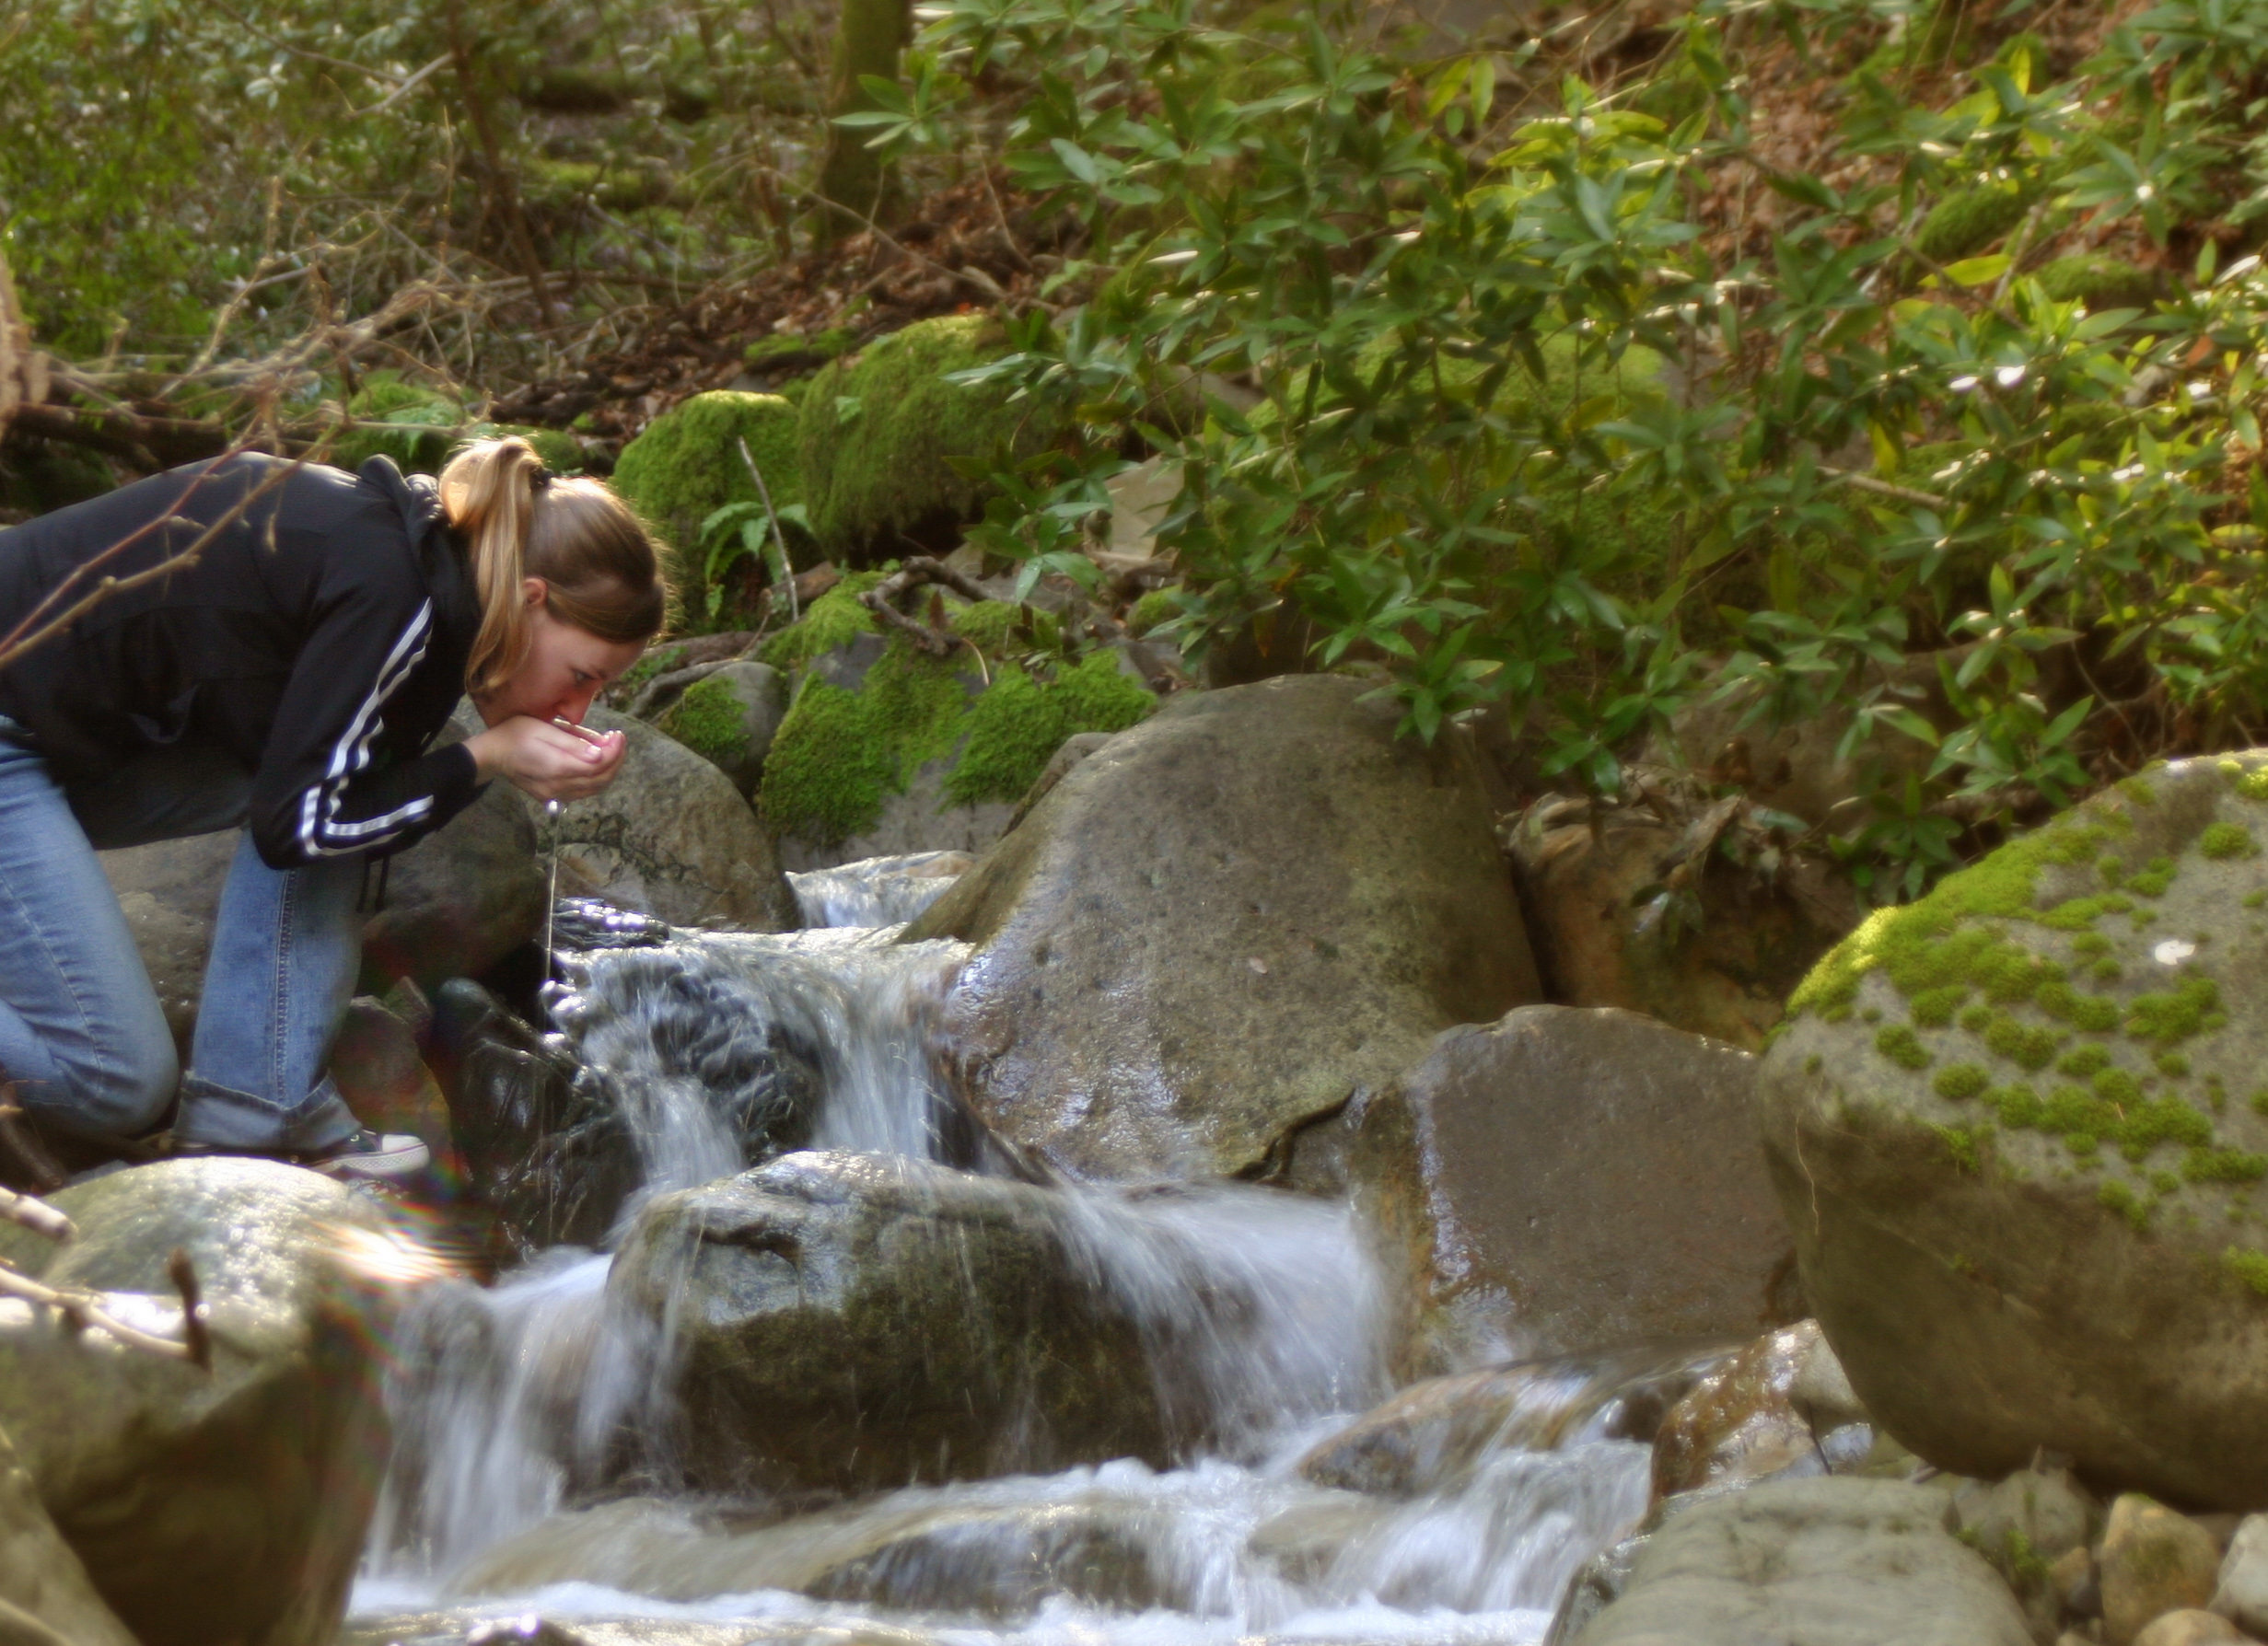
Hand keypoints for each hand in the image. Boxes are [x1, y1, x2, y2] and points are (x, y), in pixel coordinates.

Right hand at [465, 716, 627, 802]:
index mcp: (556, 767)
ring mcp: (555, 795)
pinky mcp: (553, 797)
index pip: (598, 765)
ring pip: (594, 789)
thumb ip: (572, 743)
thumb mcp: (544, 728)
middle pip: (600, 779)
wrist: (493, 754)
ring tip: (611, 749)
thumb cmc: (516, 733)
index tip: (618, 734)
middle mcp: (558, 786)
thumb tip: (599, 755)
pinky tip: (597, 762)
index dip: (614, 751)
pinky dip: (597, 778)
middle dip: (616, 759)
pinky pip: (583, 792)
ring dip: (609, 770)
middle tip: (618, 740)